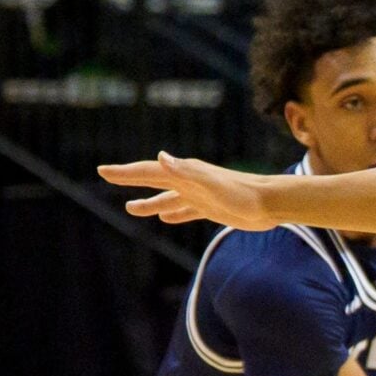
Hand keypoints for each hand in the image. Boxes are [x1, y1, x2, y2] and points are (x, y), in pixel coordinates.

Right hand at [100, 152, 270, 227]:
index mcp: (186, 173)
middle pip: (153, 180)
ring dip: (149, 202)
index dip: (125, 172)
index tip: (103, 170)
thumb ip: (186, 172)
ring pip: (167, 198)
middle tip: (106, 175)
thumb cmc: (243, 194)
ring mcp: (200, 195)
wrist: (271, 203)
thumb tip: (161, 157)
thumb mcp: (212, 183)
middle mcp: (190, 182)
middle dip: (130, 179)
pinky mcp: (212, 208)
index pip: (149, 171)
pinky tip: (165, 218)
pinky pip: (186, 210)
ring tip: (131, 208)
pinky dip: (174, 213)